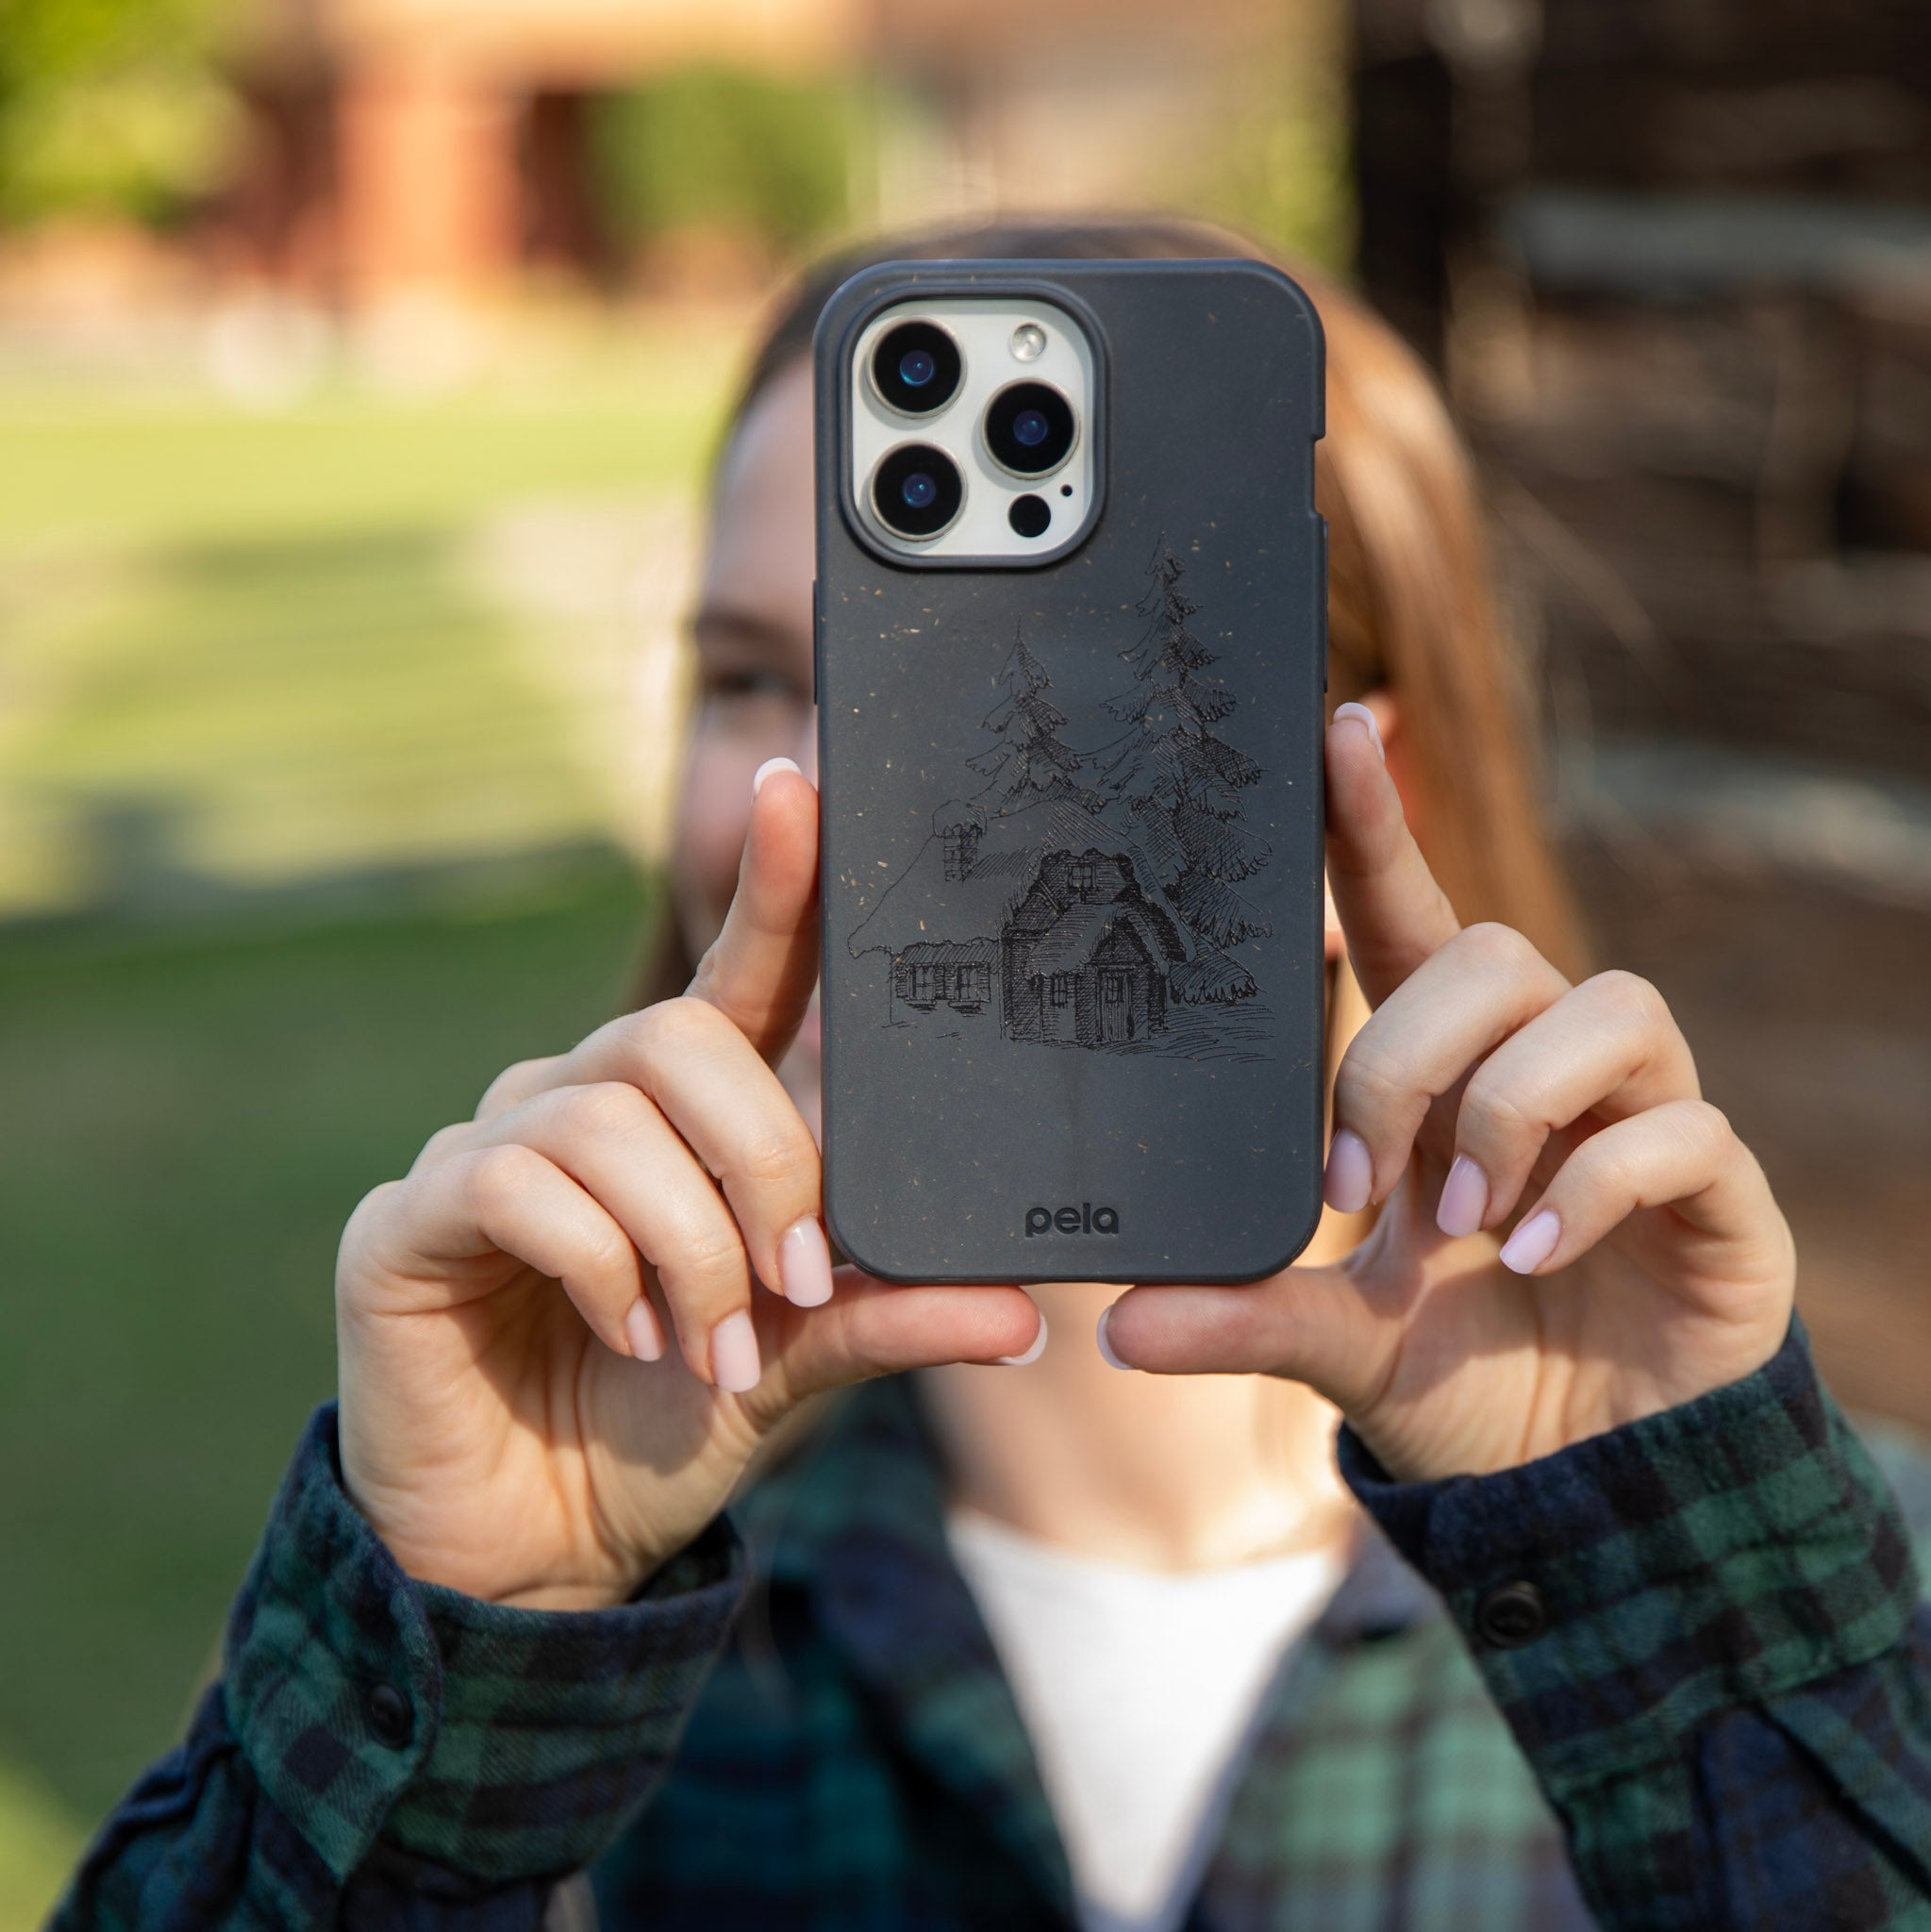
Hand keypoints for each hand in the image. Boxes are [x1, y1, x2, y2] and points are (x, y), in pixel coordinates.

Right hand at [335, 766, 1042, 1608]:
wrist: (539, 1547)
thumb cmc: (667, 1425)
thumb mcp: (797, 1364)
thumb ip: (888, 1318)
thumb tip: (1026, 1316)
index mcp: (681, 1117)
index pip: (735, 974)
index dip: (772, 884)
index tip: (804, 789)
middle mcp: (581, 1102)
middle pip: (680, 1039)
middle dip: (760, 1162)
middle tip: (792, 1280)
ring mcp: (487, 1147)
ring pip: (609, 1118)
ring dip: (685, 1247)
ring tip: (704, 1349)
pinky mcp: (409, 1216)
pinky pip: (516, 1181)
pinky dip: (598, 1261)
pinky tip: (624, 1332)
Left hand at [1099, 706, 1796, 1480]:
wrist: (1583, 1480)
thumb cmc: (1462, 1375)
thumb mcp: (1337, 1342)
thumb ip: (1242, 1315)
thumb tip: (1114, 1326)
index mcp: (1447, 1072)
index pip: (1411, 915)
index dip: (1376, 825)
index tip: (1336, 731)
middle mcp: (1546, 1068)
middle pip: (1497, 953)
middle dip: (1411, 1055)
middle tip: (1363, 1182)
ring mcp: (1642, 1117)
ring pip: (1605, 1005)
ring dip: (1509, 1108)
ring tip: (1459, 1220)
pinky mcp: (1718, 1188)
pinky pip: (1682, 1126)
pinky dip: (1595, 1184)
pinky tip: (1529, 1253)